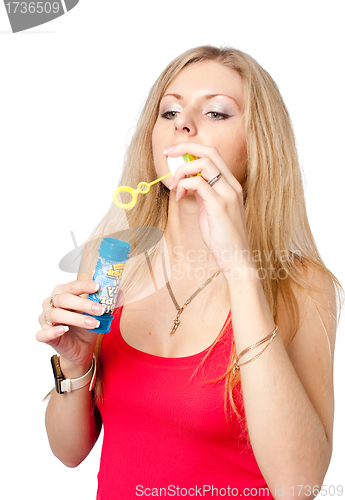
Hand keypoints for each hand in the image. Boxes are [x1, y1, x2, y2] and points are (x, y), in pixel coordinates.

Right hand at [36, 280, 123, 374]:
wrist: (81, 348)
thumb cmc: (86, 326)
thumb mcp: (99, 315)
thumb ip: (108, 304)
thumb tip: (120, 293)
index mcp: (64, 293)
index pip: (73, 286)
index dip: (84, 285)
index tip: (97, 287)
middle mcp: (51, 303)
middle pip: (63, 299)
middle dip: (83, 304)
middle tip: (100, 310)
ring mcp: (46, 318)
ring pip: (56, 315)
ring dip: (76, 318)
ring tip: (93, 323)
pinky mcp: (44, 335)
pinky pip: (43, 333)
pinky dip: (52, 331)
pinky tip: (63, 330)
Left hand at [167, 142, 251, 273]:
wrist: (237, 258)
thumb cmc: (223, 238)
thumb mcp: (211, 210)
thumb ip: (203, 194)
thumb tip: (187, 183)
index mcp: (231, 185)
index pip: (213, 154)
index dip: (192, 148)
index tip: (174, 151)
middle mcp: (232, 185)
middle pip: (209, 151)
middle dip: (185, 147)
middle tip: (167, 153)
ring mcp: (227, 194)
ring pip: (202, 164)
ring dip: (182, 171)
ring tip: (174, 186)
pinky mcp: (219, 206)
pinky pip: (197, 183)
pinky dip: (183, 186)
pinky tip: (180, 197)